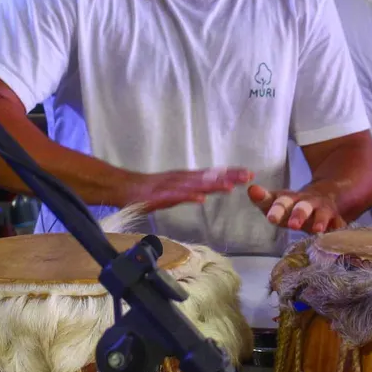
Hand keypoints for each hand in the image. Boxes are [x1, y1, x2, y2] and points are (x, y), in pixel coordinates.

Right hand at [128, 168, 252, 211]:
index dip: (230, 173)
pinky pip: (176, 197)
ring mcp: (171, 186)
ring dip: (213, 185)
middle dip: (228, 176)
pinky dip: (188, 197)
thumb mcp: (174, 190)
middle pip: (208, 177)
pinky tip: (200, 199)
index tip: (248, 173)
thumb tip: (204, 193)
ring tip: (231, 186)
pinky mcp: (159, 196)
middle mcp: (181, 179)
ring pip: (195, 185)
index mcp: (185, 178)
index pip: (211, 174)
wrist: (123, 187)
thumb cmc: (148, 191)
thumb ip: (189, 191)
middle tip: (249, 175)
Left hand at [248, 184, 346, 233]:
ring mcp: (323, 210)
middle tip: (292, 225)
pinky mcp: (336, 219)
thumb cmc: (295, 205)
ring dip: (319, 221)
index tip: (270, 217)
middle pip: (302, 207)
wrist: (327, 195)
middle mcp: (307, 203)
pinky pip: (339, 225)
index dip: (275, 208)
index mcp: (291, 199)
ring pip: (321, 215)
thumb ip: (264, 199)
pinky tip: (337, 236)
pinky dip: (338, 230)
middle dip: (298, 215)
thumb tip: (251, 189)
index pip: (280, 201)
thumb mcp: (280, 202)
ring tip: (317, 229)